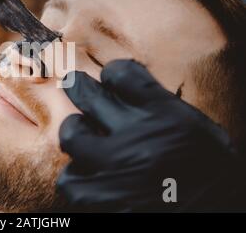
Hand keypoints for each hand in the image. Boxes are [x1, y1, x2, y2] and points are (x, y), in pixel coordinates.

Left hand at [57, 60, 243, 211]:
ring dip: (76, 136)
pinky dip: (78, 179)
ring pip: (72, 136)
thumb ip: (164, 109)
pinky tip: (89, 178)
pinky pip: (72, 182)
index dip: (112, 73)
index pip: (123, 74)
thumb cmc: (210, 174)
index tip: (110, 78)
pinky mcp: (106, 201)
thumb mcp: (199, 132)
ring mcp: (118, 169)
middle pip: (88, 94)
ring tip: (83, 140)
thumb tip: (128, 88)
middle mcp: (140, 137)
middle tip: (74, 84)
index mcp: (169, 117)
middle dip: (77, 85)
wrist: (218, 218)